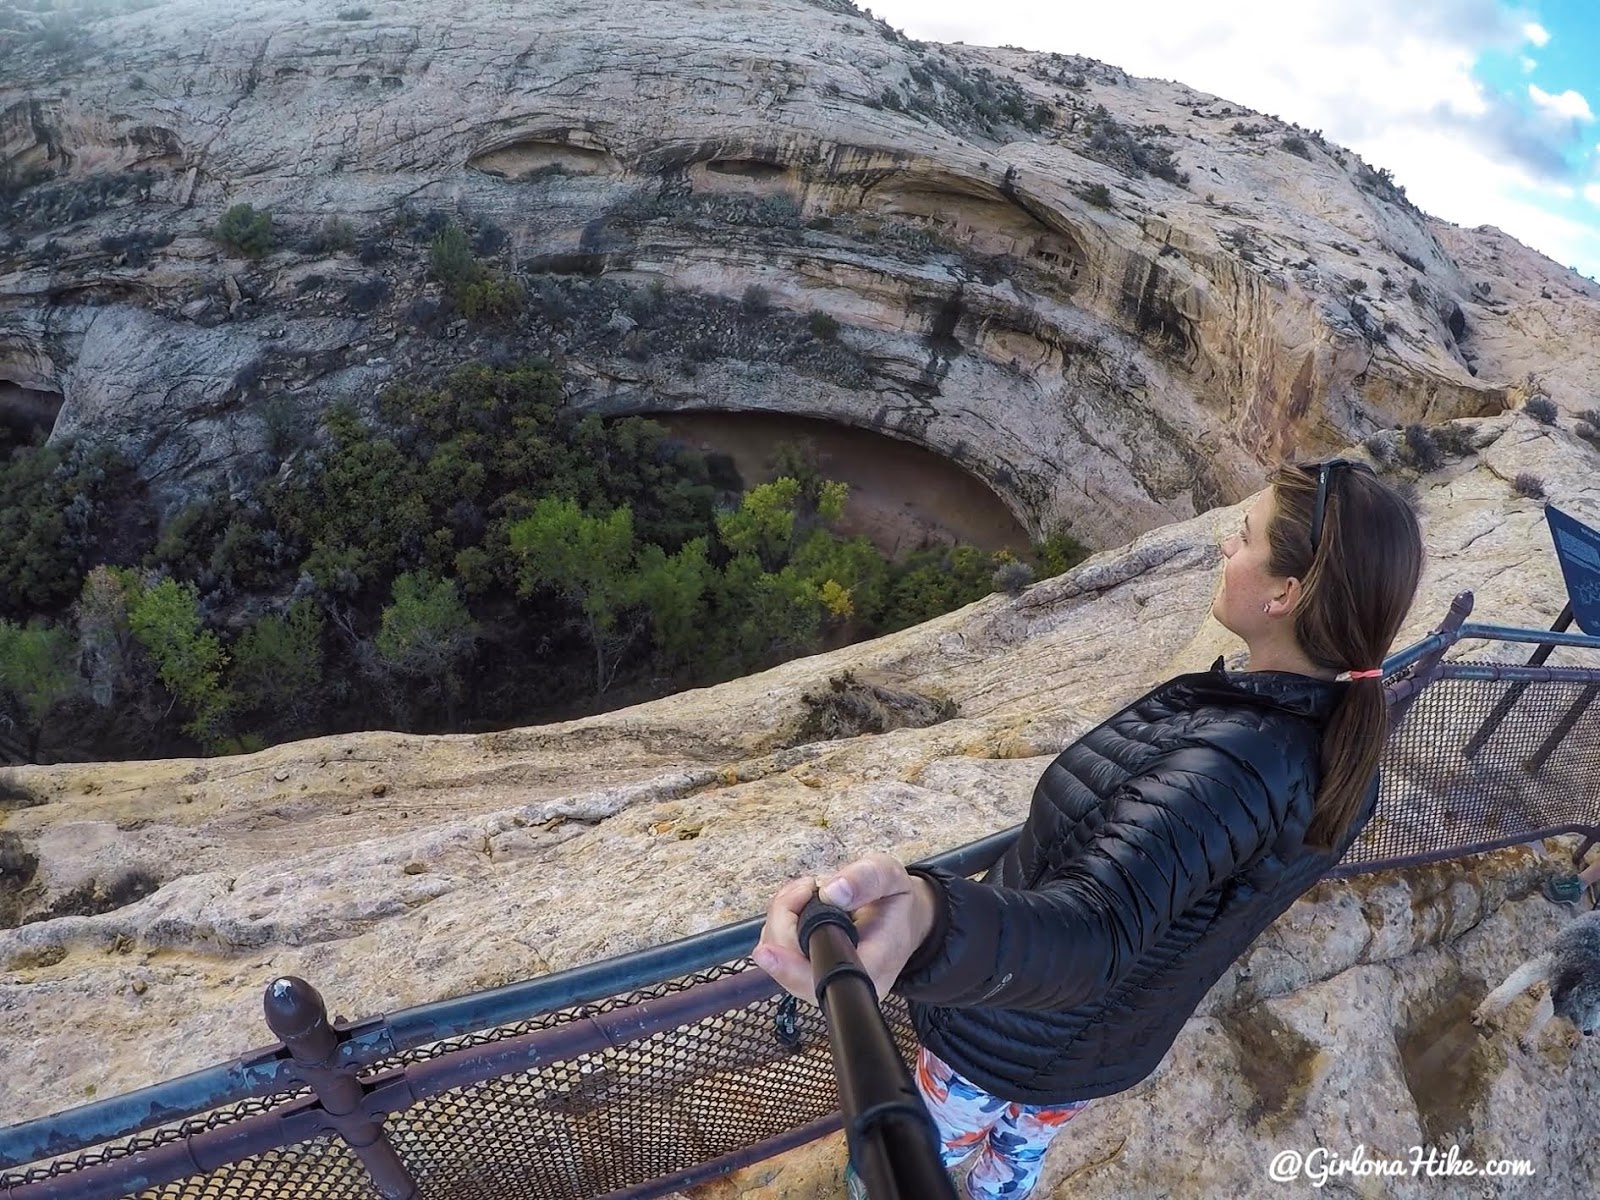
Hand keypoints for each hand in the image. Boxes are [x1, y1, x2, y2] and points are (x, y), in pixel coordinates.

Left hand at [751, 852, 939, 1003]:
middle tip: (809, 885)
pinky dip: (781, 919)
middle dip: (785, 917)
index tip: (767, 953)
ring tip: (809, 890)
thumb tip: (831, 892)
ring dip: (782, 916)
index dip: (790, 968)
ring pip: (779, 955)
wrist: (900, 919)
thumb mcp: (891, 877)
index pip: (823, 978)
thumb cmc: (896, 902)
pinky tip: (801, 902)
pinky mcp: (806, 970)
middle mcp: (842, 985)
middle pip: (789, 964)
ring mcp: (821, 981)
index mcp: (871, 970)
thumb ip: (867, 879)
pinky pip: (779, 948)